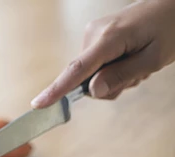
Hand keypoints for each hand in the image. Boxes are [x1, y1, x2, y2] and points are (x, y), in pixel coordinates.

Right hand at [31, 0, 174, 107]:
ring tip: (138, 64)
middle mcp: (94, 34)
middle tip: (137, 77)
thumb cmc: (170, 28)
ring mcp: (92, 33)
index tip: (37, 104)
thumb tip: (92, 91)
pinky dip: (112, 68)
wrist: (173, 5)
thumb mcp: (154, 58)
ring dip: (114, 77)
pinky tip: (130, 58)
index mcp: (109, 38)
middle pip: (86, 78)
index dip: (57, 90)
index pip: (77, 69)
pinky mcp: (95, 36)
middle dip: (109, 85)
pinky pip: (95, 65)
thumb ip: (122, 76)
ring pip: (91, 74)